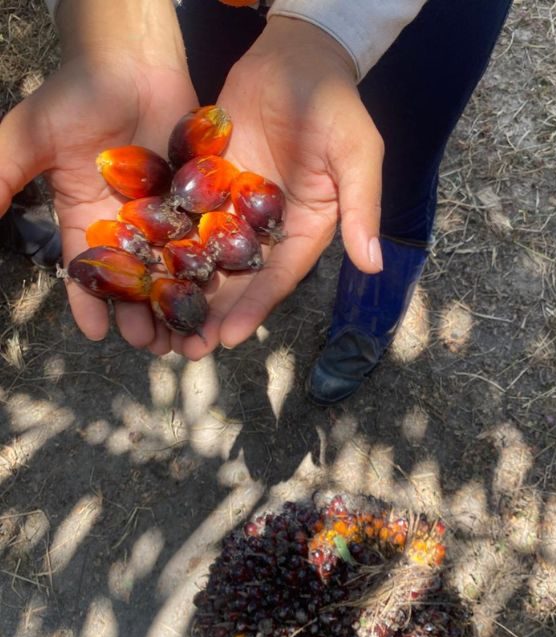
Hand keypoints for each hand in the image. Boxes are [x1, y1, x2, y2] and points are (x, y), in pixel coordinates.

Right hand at [0, 0, 196, 353]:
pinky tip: (225, 297)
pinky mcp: (202, 199)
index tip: (97, 336)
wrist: (130, 60)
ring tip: (193, 337)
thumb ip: (0, 180)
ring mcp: (168, 213)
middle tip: (156, 350)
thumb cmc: (75, 94)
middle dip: (143, 316)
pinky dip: (216, 268)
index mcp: (87, 217)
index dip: (89, 303)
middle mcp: (129, 223)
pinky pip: (210, 239)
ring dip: (183, 304)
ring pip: (176, 268)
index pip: (87, 271)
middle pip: (138, 280)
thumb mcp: (28, 138)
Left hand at [170, 16, 383, 359]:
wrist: (296, 54)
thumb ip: (363, 206)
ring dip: (183, 289)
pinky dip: (162, 241)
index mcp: (309, 226)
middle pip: (238, 278)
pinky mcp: (207, 180)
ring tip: (154, 322)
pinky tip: (137, 265)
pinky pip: (182, 215)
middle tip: (182, 349)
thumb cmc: (335, 103)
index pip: (279, 276)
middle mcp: (270, 224)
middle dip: (212, 314)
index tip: (228, 338)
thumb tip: (373, 263)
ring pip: (206, 254)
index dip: (254, 307)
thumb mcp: (356, 153)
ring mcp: (236, 203)